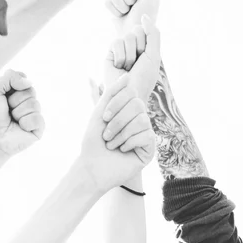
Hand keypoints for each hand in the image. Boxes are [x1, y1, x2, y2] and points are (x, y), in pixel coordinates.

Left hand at [0, 70, 44, 156]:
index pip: (25, 81)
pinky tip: (21, 128)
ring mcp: (34, 115)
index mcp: (17, 94)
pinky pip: (38, 118)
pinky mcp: (39, 127)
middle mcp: (27, 103)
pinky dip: (26, 123)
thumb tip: (28, 81)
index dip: (16, 85)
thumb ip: (9, 78)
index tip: (6, 94)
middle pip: (31, 91)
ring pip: (35, 104)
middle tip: (8, 109)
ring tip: (13, 120)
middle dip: (16, 100)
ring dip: (19, 112)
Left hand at [80, 75, 155, 191]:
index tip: (103, 118)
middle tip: (106, 135)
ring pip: (142, 121)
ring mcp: (146, 135)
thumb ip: (112, 92)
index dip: (116, 104)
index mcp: (128, 111)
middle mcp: (139, 121)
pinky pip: (146, 136)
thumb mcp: (100, 112)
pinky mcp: (150, 149)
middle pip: (138, 106)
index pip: (132, 94)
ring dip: (122, 133)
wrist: (92, 167)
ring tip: (112, 144)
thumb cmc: (93, 142)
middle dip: (118, 120)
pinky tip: (123, 150)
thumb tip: (127, 75)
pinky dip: (130, 142)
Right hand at [103, 14, 160, 102]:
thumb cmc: (143, 78)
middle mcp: (133, 46)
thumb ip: (153, 33)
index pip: (146, 29)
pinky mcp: (110, 53)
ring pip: (126, 36)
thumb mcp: (154, 55)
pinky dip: (121, 57)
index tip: (146, 59)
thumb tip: (143, 15)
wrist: (128, 94)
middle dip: (139, 48)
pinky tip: (119, 67)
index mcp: (145, 46)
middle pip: (136, 30)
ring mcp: (121, 49)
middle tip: (136, 64)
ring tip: (128, 68)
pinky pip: (116, 42)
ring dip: (130, 56)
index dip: (147, 44)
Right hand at [106, 0, 159, 36]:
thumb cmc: (145, 18)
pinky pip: (107, 1)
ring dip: (121, 5)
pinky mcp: (113, 3)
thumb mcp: (149, 0)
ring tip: (129, 12)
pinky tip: (122, 15)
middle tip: (134, 7)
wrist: (133, 36)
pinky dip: (115, 11)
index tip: (141, 0)